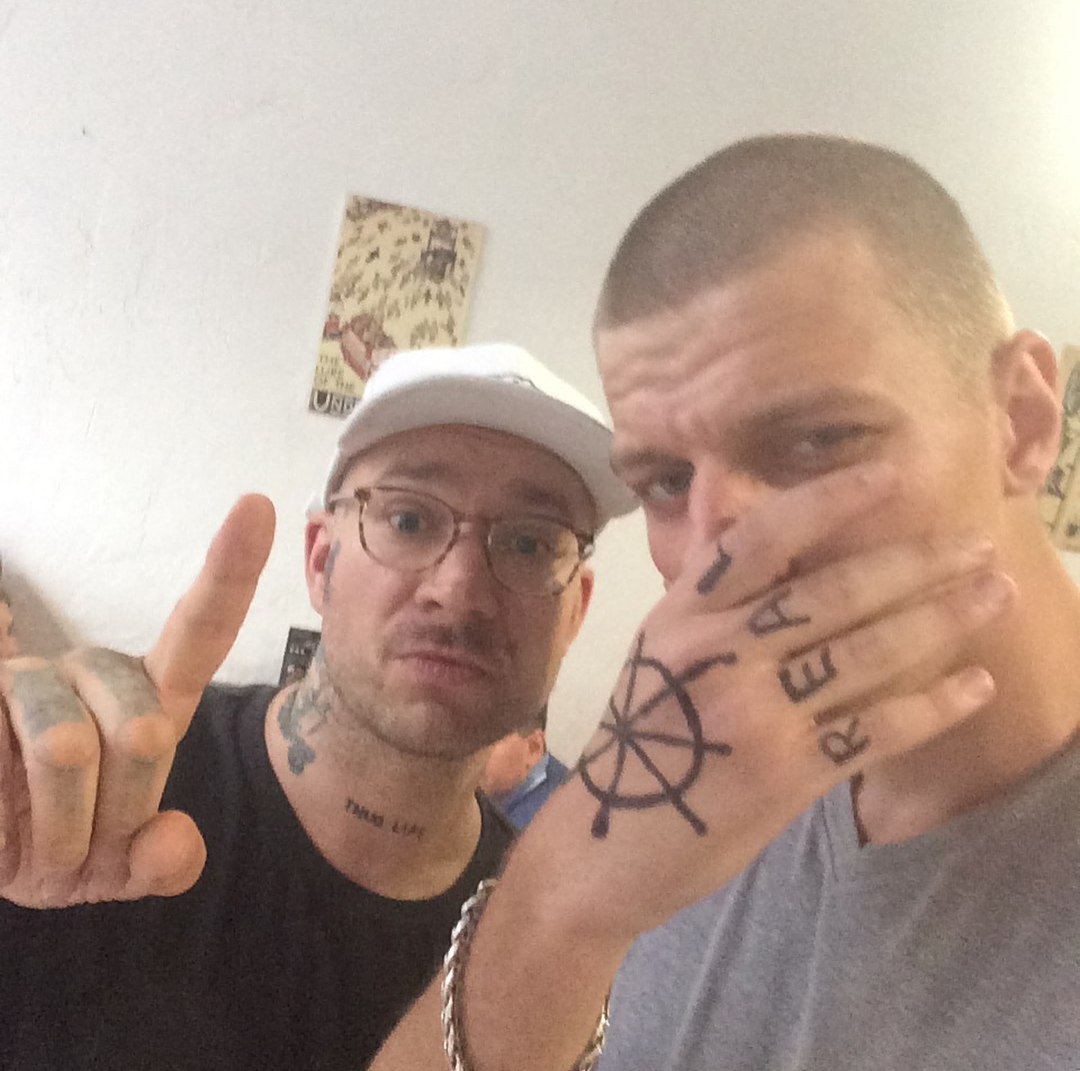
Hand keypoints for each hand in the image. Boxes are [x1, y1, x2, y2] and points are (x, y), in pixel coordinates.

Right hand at [0, 495, 274, 907]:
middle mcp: (92, 670)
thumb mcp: (122, 866)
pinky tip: (3, 820)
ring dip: (59, 832)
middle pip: (145, 731)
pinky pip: (0, 771)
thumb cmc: (64, 845)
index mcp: (150, 695)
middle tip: (86, 843)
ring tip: (38, 845)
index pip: (201, 627)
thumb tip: (174, 843)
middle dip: (121, 813)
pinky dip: (5, 829)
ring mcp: (23, 677)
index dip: (230, 568)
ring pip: (70, 746)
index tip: (256, 504)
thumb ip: (162, 862)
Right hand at [532, 461, 1012, 939]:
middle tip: (977, 543)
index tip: (888, 474)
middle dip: (917, 562)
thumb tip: (752, 507)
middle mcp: (715, 652)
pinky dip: (932, 705)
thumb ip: (712, 588)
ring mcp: (752, 713)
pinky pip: (873, 729)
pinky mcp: (783, 774)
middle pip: (833, 591)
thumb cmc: (643, 738)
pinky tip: (975, 685)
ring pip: (865, 652)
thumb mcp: (659, 648)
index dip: (829, 499)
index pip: (761, 537)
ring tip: (995, 594)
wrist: (609, 842)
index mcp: (682, 614)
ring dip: (942, 620)